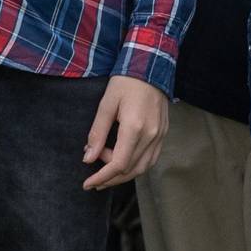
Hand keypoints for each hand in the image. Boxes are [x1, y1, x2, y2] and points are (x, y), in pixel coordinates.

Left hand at [81, 74, 168, 190]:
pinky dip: (136, 166)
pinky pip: (151, 159)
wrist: (150, 67)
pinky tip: (122, 162)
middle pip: (130, 170)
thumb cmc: (125, 83)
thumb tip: (88, 159)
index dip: (102, 177)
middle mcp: (150, 135)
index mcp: (135, 128)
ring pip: (142, 168)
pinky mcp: (163, 134)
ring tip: (105, 170)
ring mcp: (159, 136)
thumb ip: (97, 132)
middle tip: (93, 180)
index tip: (87, 184)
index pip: (118, 164)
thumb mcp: (106, 104)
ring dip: (123, 174)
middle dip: (110, 179)